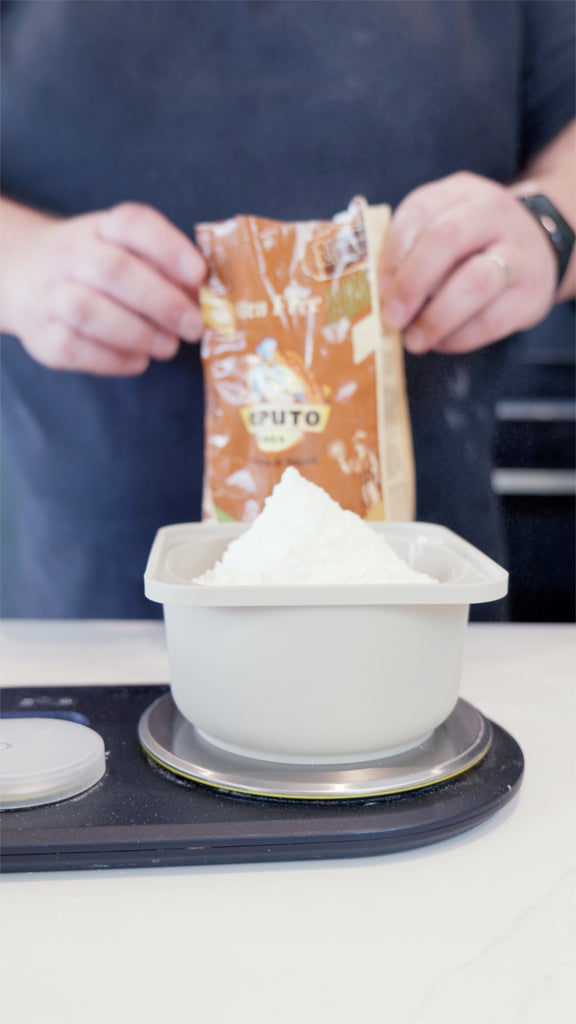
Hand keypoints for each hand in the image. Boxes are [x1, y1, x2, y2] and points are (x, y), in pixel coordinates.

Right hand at [1, 200, 205, 374]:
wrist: (27, 276)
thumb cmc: (99, 269)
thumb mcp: (129, 253)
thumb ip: (167, 271)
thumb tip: (208, 300)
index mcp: (101, 228)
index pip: (133, 223)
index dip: (170, 249)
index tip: (200, 276)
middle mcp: (71, 254)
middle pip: (114, 270)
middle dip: (163, 302)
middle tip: (194, 326)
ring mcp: (51, 293)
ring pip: (88, 310)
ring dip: (138, 333)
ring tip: (169, 347)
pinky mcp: (42, 334)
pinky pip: (75, 348)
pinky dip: (114, 359)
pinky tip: (139, 360)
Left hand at [379, 172, 557, 354]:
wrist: (539, 249)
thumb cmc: (473, 244)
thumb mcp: (444, 225)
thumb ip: (410, 250)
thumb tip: (376, 296)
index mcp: (460, 191)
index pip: (418, 213)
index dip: (393, 255)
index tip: (378, 290)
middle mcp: (493, 214)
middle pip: (447, 240)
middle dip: (411, 284)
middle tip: (392, 318)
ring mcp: (518, 253)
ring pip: (476, 282)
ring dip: (436, 317)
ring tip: (414, 340)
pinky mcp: (531, 294)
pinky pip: (491, 320)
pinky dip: (459, 337)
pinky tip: (442, 342)